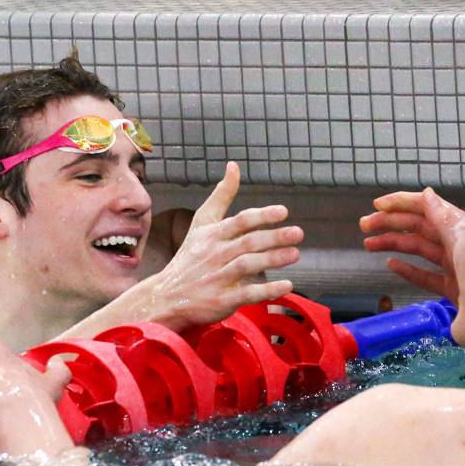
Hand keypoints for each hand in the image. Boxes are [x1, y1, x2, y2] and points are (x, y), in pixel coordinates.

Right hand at [144, 161, 303, 328]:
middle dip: (274, 237)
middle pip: (248, 242)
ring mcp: (218, 278)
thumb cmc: (190, 256)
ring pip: (248, 265)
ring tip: (295, 254)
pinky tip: (286, 285)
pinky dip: (267, 290)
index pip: (239, 221)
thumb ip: (221, 196)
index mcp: (212, 234)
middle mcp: (215, 254)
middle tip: (298, 233)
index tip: (283, 212)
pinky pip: (248, 293)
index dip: (261, 216)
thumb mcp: (201, 223)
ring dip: (273, 259)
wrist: (166, 296)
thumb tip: (234, 165)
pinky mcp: (222, 300)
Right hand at [360, 187, 463, 303]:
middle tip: (363, 226)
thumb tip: (427, 194)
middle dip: (391, 223)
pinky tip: (391, 265)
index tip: (377, 204)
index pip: (427, 207)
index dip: (402, 203)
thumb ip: (445, 218)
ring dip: (393, 244)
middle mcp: (457, 243)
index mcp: (460, 227)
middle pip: (419, 227)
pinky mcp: (454, 290)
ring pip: (420, 250)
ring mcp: (455, 267)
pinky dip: (409, 270)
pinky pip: (427, 277)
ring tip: (368, 244)